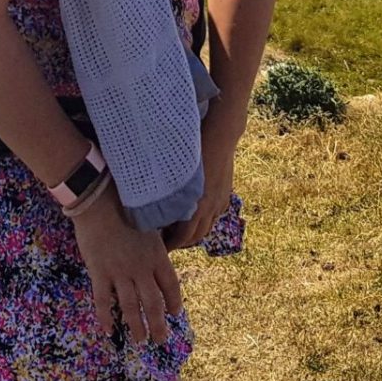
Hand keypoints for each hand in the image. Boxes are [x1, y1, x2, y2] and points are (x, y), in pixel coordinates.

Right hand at [71, 185, 183, 345]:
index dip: (174, 301)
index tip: (175, 313)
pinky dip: (106, 317)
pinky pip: (103, 301)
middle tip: (160, 339)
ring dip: (137, 326)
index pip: (171, 285)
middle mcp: (141, 268)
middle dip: (158, 324)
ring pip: (131, 307)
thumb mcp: (149, 221)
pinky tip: (109, 331)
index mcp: (156, 255)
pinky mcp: (99, 273)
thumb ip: (157, 239)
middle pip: (153, 303)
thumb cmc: (124, 206)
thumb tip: (165, 243)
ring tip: (141, 340)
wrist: (98, 202)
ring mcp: (119, 273)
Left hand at [163, 136, 235, 250]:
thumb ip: (168, 193)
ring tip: (179, 230)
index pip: (182, 238)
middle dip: (181, 243)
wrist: (221, 134)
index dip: (170, 244)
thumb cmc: (193, 148)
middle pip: (195, 238)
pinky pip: (214, 216)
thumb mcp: (175, 173)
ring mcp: (220, 202)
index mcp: (196, 205)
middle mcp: (210, 208)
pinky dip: (204, 220)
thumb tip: (156, 207)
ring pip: (206, 228)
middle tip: (166, 240)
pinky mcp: (225, 196)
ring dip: (193, 233)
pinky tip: (195, 214)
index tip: (160, 246)